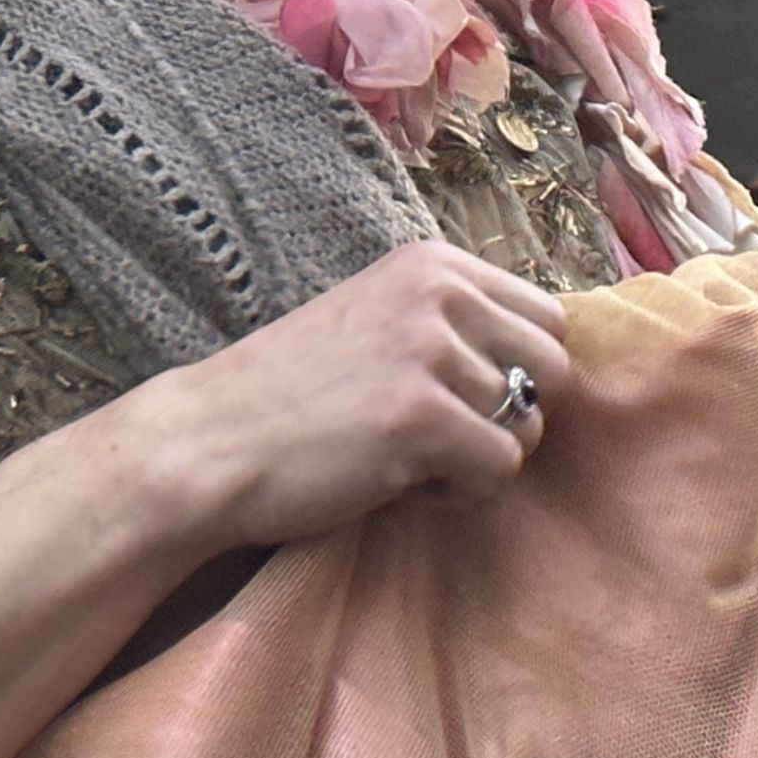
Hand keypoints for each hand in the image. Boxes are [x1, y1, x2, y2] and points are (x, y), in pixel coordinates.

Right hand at [150, 240, 574, 548]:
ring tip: (401, 457)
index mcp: (431, 263)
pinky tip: (394, 481)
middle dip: (506, 416)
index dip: (511, 372)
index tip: (447, 396)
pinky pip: (499, 470)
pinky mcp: (422, 416)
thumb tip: (547, 365)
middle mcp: (439, 292)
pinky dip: (455, 495)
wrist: (204, 442)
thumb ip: (450, 325)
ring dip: (473, 459)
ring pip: (526, 428)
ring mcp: (430, 351)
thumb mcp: (375, 323)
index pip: (546, 317)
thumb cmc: (288, 398)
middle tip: (432, 436)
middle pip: (554, 369)